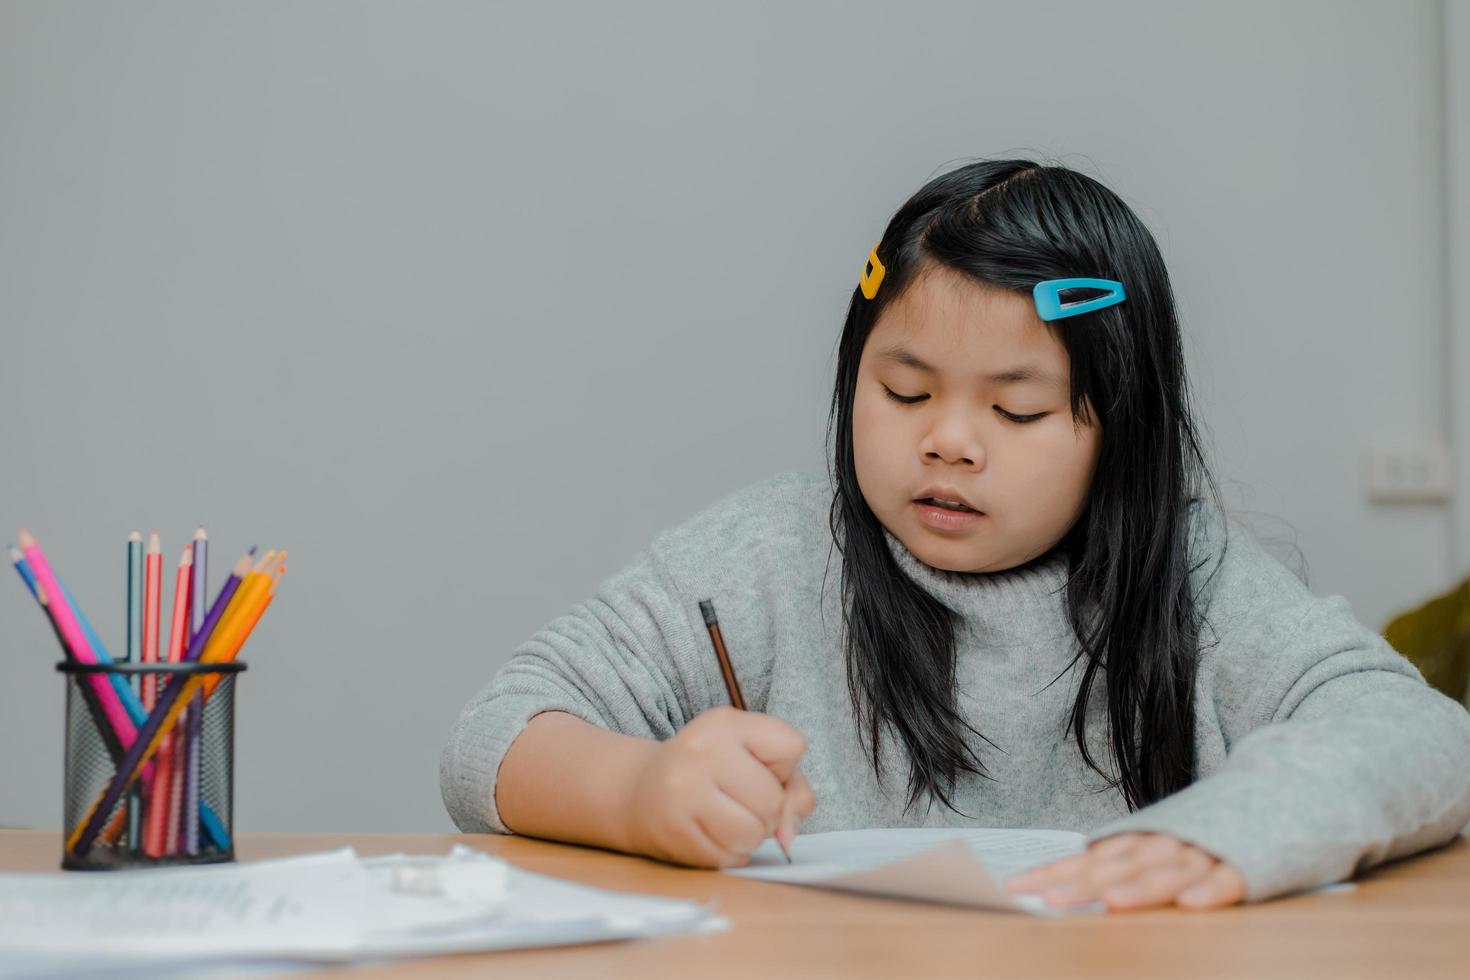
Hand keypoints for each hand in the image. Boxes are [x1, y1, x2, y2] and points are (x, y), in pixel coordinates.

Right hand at [625, 706, 816, 868]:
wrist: (639, 790)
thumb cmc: (709, 771)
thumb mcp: (751, 756)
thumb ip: (791, 787)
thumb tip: (787, 835)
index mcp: (724, 723)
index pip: (792, 746)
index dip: (784, 767)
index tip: (757, 766)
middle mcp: (701, 752)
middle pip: (773, 800)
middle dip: (767, 810)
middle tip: (740, 800)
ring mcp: (683, 793)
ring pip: (753, 833)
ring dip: (750, 836)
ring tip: (727, 819)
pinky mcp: (675, 833)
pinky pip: (730, 857)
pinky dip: (729, 852)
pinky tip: (709, 832)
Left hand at [1003, 832, 1245, 911]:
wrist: (1279, 788)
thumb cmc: (1204, 827)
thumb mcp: (1156, 839)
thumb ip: (1118, 861)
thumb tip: (1064, 883)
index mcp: (1140, 837)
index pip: (1088, 858)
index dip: (1052, 873)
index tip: (1014, 888)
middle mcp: (1167, 841)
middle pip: (1120, 867)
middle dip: (1084, 885)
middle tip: (1050, 901)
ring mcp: (1207, 850)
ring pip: (1170, 872)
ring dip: (1142, 888)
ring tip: (1113, 902)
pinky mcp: (1249, 865)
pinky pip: (1229, 879)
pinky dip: (1210, 890)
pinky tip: (1190, 903)